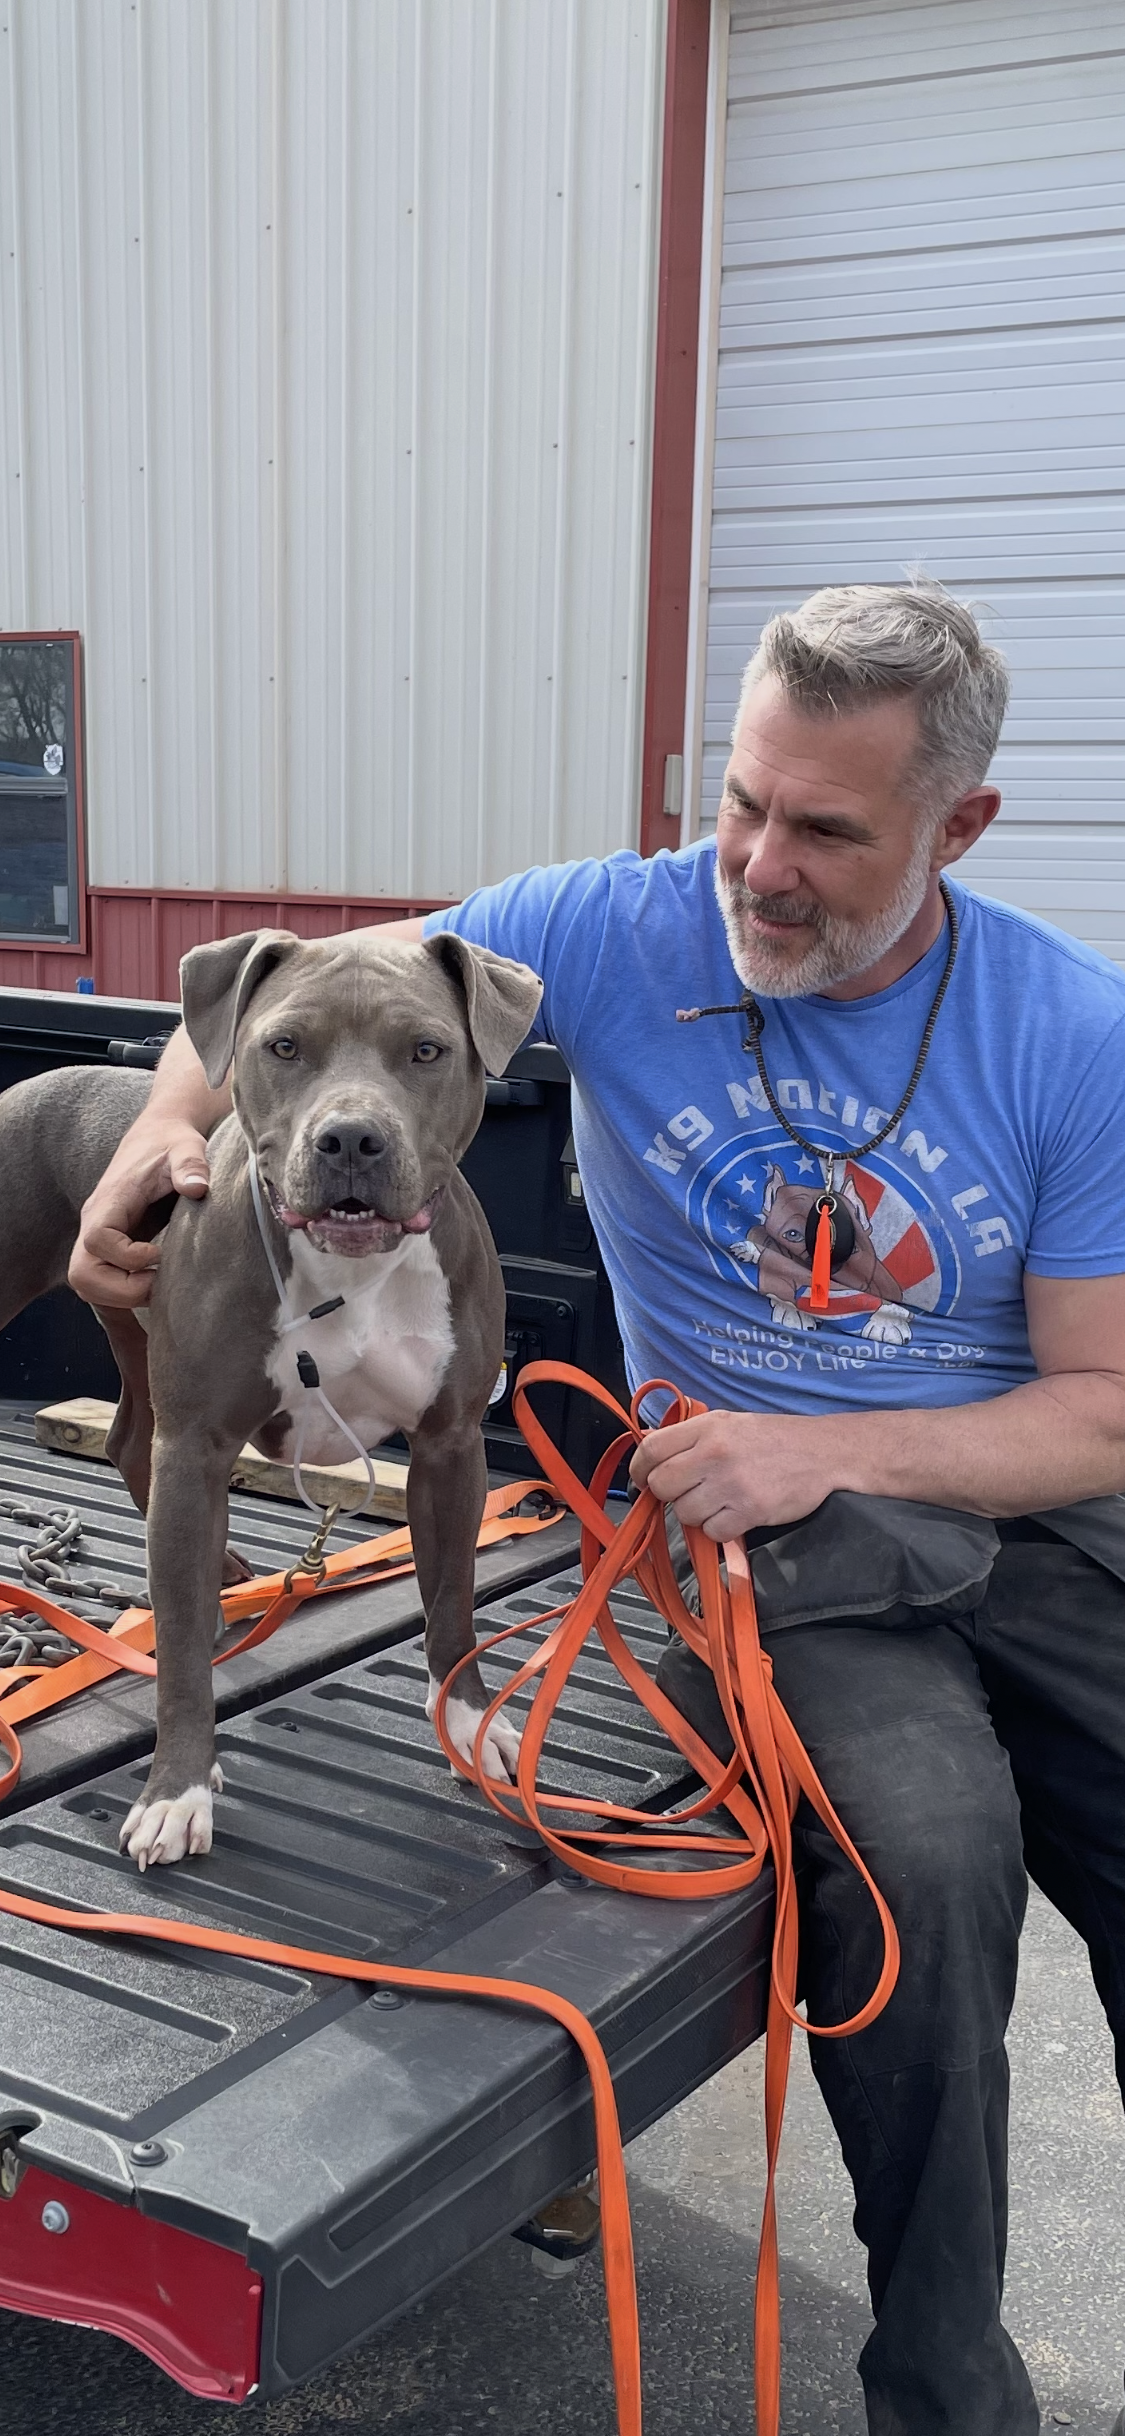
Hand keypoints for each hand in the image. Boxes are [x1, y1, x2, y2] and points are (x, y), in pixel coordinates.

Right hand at [68, 1121, 211, 1308]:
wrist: (158, 1137)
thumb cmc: (171, 1144)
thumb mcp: (185, 1147)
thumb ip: (191, 1165)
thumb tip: (198, 1188)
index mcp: (110, 1200)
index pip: (96, 1239)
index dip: (126, 1256)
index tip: (159, 1252)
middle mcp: (96, 1222)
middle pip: (82, 1275)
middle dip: (122, 1291)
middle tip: (160, 1281)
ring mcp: (98, 1239)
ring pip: (86, 1285)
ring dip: (121, 1298)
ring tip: (160, 1286)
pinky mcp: (108, 1250)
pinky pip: (100, 1285)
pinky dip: (122, 1298)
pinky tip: (155, 1293)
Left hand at [629, 1408, 839, 1540]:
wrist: (823, 1452)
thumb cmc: (774, 1438)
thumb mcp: (729, 1423)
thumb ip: (691, 1436)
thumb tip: (651, 1451)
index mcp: (707, 1427)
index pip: (651, 1449)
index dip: (639, 1469)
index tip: (643, 1480)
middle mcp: (715, 1452)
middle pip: (662, 1485)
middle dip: (670, 1495)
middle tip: (689, 1493)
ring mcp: (732, 1483)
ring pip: (686, 1513)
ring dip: (698, 1514)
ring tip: (720, 1501)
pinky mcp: (750, 1510)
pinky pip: (713, 1532)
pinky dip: (720, 1529)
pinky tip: (735, 1514)